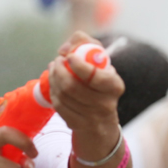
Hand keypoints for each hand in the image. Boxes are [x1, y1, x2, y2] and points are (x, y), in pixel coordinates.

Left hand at [49, 32, 123, 152]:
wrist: (101, 117)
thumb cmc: (99, 80)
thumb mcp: (99, 60)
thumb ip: (84, 43)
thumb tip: (65, 50)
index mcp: (114, 86)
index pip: (95, 77)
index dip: (79, 65)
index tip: (69, 56)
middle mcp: (105, 104)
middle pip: (72, 87)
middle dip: (59, 70)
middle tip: (57, 60)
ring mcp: (90, 118)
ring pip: (62, 95)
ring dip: (53, 78)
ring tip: (54, 68)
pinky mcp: (76, 124)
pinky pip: (58, 105)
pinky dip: (53, 91)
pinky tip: (55, 83)